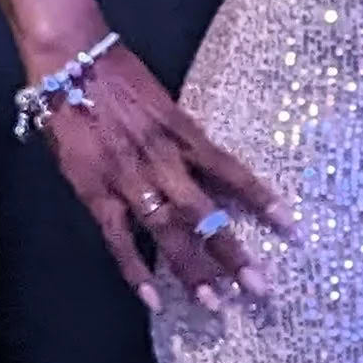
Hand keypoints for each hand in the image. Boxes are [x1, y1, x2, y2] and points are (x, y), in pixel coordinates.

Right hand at [35, 43, 294, 311]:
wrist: (71, 60)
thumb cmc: (120, 77)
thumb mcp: (165, 103)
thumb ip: (185, 139)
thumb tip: (209, 171)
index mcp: (184, 134)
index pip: (231, 172)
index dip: (261, 200)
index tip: (292, 228)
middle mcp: (163, 160)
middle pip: (204, 212)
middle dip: (232, 251)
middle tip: (260, 287)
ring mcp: (128, 179)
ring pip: (166, 231)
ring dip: (191, 268)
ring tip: (216, 302)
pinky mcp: (95, 191)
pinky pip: (118, 239)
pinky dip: (134, 270)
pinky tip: (154, 300)